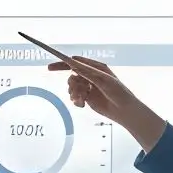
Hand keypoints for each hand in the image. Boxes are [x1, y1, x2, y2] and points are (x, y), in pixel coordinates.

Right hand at [48, 56, 165, 151]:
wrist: (123, 110)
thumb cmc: (117, 92)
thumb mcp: (101, 80)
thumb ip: (86, 72)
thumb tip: (72, 63)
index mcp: (95, 67)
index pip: (75, 62)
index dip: (62, 64)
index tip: (49, 68)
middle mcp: (90, 76)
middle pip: (71, 76)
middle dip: (72, 84)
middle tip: (76, 91)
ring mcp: (88, 87)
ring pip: (71, 88)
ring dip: (74, 94)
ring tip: (82, 99)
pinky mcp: (86, 97)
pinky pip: (74, 97)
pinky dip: (76, 101)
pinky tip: (82, 104)